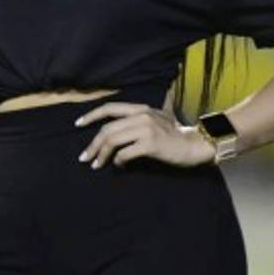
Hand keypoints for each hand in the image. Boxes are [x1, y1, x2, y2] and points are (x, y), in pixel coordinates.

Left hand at [75, 102, 215, 168]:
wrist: (196, 145)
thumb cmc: (176, 134)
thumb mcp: (160, 117)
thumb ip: (142, 115)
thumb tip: (124, 121)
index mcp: (140, 109)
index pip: (109, 108)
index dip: (91, 116)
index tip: (77, 125)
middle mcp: (141, 116)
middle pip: (107, 129)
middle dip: (93, 144)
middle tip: (85, 157)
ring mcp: (146, 129)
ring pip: (113, 140)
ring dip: (101, 155)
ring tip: (96, 165)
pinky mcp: (151, 144)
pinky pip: (125, 153)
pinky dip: (118, 161)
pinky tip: (119, 166)